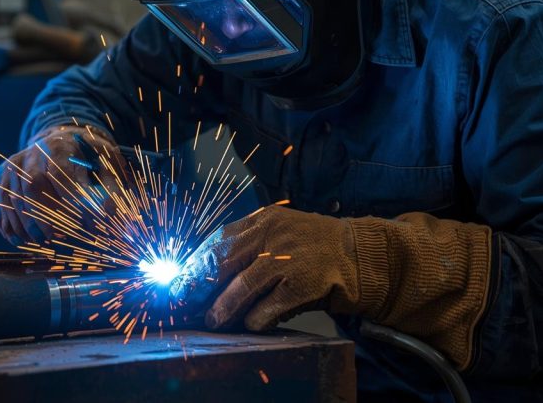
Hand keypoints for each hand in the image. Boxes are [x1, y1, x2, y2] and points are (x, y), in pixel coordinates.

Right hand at [0, 125, 121, 245]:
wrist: (58, 141)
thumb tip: (113, 216)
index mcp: (59, 146)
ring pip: (14, 201)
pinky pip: (0, 209)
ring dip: (29, 228)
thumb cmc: (86, 155)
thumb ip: (111, 188)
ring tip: (46, 243)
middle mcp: (30, 154)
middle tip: (61, 237)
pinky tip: (27, 241)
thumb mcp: (106, 162)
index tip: (90, 225)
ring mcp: (10, 168)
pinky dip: (11, 229)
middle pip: (32, 187)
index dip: (74, 202)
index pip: (62, 175)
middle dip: (47, 217)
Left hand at [171, 206, 358, 330]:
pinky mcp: (304, 283)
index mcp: (264, 219)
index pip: (217, 241)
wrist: (365, 255)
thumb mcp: (282, 235)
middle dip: (198, 286)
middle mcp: (272, 233)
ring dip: (222, 308)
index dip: (194, 264)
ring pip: (240, 287)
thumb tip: (208, 275)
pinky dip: (255, 320)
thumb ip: (250, 248)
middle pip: (221, 261)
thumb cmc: (318, 249)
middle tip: (184, 303)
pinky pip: (267, 307)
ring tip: (214, 320)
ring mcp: (288, 258)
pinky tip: (252, 324)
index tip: (178, 282)